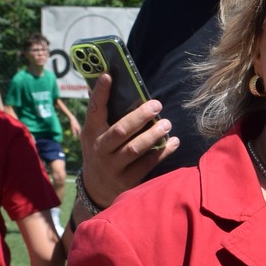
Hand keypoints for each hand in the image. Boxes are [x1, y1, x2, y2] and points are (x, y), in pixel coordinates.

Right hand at [78, 76, 174, 210]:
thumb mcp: (94, 135)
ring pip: (135, 148)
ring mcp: (113, 166)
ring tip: (167, 123)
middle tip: (156, 104)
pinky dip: (162, 152)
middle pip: (121, 131)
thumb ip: (103, 114)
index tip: (109, 75)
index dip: (100, 92)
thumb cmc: (100, 152)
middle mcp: (100, 149)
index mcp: (91, 132)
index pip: (95, 109)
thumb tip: (111, 81)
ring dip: (153, 135)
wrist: (96, 189)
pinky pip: (148, 164)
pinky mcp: (127, 180)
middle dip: (139, 116)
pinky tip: (173, 142)